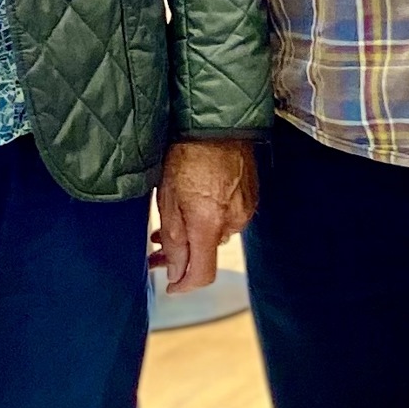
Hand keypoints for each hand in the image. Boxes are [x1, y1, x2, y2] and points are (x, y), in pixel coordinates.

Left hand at [150, 138, 256, 293]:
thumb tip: (176, 273)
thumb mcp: (168, 200)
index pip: (202, 274)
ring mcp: (245, 209)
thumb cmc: (186, 154)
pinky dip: (211, 219)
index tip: (169, 286)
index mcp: (209, 224)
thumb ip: (174, 242)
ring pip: (217, 235)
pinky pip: (229, 218)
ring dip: (196, 236)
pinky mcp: (251, 197)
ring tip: (171, 225)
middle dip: (183, 255)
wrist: (215, 121)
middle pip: (208, 254)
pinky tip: (194, 207)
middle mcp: (232, 222)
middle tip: (157, 249)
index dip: (184, 286)